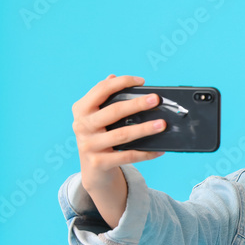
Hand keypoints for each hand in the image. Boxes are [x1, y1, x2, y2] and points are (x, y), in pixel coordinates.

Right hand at [73, 74, 165, 192]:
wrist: (93, 168)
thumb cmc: (100, 135)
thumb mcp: (97, 116)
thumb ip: (105, 98)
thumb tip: (114, 76)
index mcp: (81, 109)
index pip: (101, 90)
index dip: (121, 82)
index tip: (142, 81)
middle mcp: (82, 126)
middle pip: (114, 111)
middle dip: (137, 104)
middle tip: (156, 99)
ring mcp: (89, 145)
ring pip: (122, 135)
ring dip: (144, 129)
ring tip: (162, 124)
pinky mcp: (98, 162)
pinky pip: (127, 156)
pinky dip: (145, 153)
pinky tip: (160, 150)